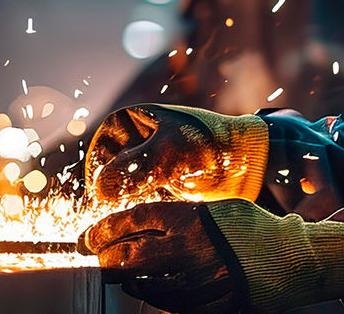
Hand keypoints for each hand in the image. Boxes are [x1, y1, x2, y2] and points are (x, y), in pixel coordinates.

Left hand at [82, 199, 343, 313]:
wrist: (293, 257)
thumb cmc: (247, 228)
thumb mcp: (212, 210)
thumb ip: (178, 217)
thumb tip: (136, 226)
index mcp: (192, 216)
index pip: (135, 219)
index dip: (105, 229)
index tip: (89, 237)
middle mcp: (194, 247)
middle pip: (133, 255)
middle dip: (108, 258)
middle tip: (98, 259)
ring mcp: (204, 279)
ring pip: (149, 286)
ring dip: (131, 282)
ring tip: (122, 277)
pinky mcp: (216, 305)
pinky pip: (175, 308)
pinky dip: (159, 300)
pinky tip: (151, 292)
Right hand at [85, 104, 268, 204]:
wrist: (246, 161)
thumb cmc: (210, 145)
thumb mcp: (170, 154)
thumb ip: (134, 170)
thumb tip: (100, 188)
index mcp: (133, 120)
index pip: (100, 149)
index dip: (96, 173)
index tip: (99, 199)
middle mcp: (136, 140)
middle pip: (109, 170)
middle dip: (109, 194)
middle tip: (110, 217)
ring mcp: (148, 162)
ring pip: (122, 187)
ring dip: (122, 206)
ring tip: (126, 223)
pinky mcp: (159, 183)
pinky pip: (139, 199)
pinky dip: (138, 211)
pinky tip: (143, 222)